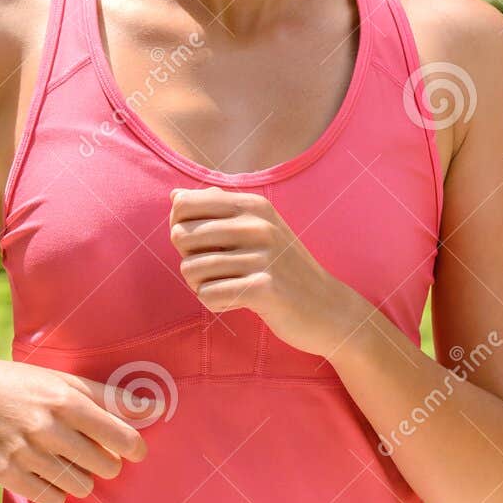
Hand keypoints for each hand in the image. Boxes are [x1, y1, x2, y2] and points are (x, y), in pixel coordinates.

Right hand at [0, 351, 150, 502]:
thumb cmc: (23, 386)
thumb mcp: (65, 382)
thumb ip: (111, 398)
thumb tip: (156, 408)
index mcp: (66, 401)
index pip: (122, 438)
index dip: (134, 449)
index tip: (132, 450)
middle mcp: (47, 427)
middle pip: (104, 467)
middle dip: (106, 464)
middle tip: (93, 453)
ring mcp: (24, 452)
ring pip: (80, 487)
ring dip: (82, 479)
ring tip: (67, 461)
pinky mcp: (4, 473)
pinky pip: (51, 499)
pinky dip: (56, 491)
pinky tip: (47, 473)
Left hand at [168, 186, 358, 357]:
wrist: (327, 306)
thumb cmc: (284, 267)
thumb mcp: (258, 228)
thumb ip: (217, 209)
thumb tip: (175, 195)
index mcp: (252, 205)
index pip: (184, 204)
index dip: (180, 226)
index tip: (201, 244)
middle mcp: (257, 224)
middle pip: (181, 236)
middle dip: (188, 259)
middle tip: (214, 272)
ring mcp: (261, 256)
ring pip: (190, 269)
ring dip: (200, 285)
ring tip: (226, 287)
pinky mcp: (263, 288)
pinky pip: (208, 295)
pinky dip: (215, 303)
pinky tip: (236, 302)